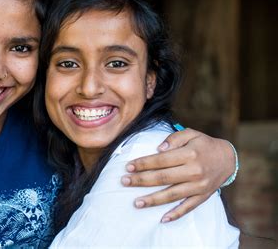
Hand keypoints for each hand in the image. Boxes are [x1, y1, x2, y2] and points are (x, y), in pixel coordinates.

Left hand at [120, 128, 234, 221]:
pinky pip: (188, 207)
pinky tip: (162, 219)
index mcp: (190, 154)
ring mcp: (199, 186)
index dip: (143, 163)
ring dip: (152, 200)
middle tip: (124, 181)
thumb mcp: (191, 133)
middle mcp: (194, 171)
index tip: (128, 166)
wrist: (228, 159)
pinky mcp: (203, 196)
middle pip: (163, 178)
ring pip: (172, 195)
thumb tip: (158, 149)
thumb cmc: (204, 144)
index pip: (161, 160)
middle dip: (141, 180)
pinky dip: (175, 214)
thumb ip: (174, 138)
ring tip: (136, 202)